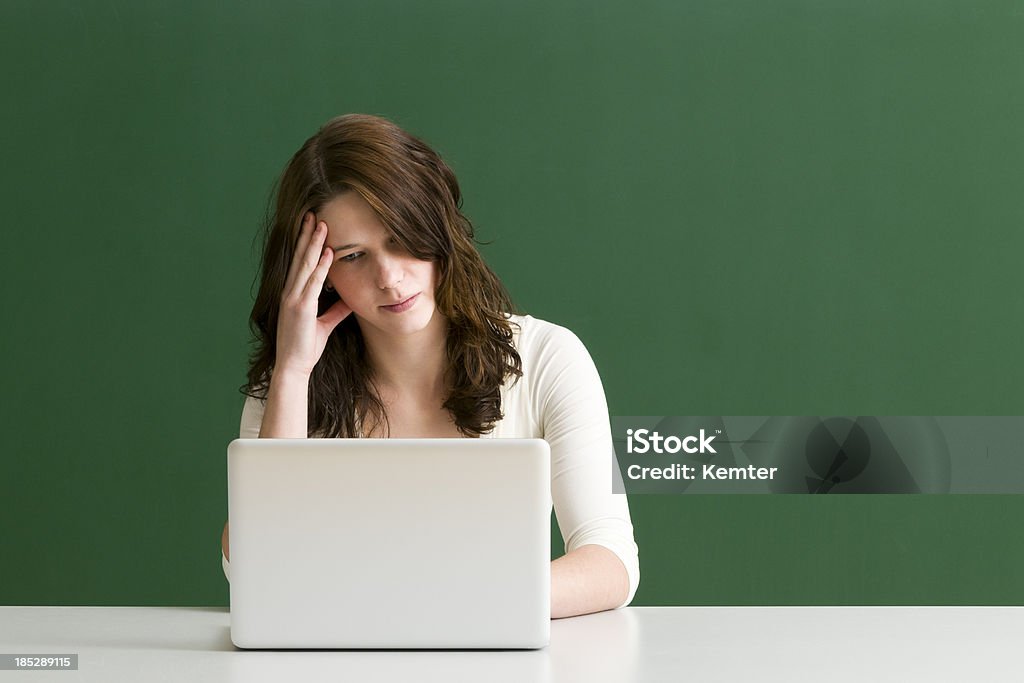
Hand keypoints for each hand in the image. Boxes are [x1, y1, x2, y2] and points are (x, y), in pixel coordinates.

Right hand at [274, 212, 351, 377]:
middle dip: (307, 235)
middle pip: (300, 258)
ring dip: (313, 243)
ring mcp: (294, 298)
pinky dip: (321, 266)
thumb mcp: (325, 325)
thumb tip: (349, 300)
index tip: (312, 225)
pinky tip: (327, 252)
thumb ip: (336, 310)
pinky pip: (313, 282)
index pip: (301, 263)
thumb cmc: (306, 347)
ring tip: (320, 224)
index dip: (306, 243)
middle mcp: (291, 292)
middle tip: (313, 213)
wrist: (293, 366)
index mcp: (294, 294)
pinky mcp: (300, 308)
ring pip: (305, 265)